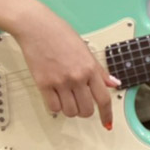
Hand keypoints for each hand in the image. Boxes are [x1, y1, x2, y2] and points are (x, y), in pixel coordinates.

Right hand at [13, 6, 120, 128]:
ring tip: (67, 98)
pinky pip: (53, 107)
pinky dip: (56, 106)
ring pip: (70, 112)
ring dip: (70, 110)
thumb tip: (112, 83)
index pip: (103, 98)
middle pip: (86, 110)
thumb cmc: (60, 34)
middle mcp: (77, 77)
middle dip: (85, 111)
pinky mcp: (43, 84)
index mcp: (90, 68)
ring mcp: (60, 81)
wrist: (37, 27)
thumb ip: (99, 70)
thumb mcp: (85, 50)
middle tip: (81, 103)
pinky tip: (55, 96)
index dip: (107, 114)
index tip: (107, 123)